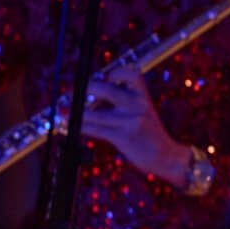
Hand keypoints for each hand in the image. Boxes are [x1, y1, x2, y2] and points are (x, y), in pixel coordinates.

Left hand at [79, 65, 186, 182]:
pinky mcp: (123, 137)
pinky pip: (96, 129)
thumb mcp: (143, 110)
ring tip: (64, 111)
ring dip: (76, 112)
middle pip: (108, 91)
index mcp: (144, 96)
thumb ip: (124, 100)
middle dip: (86, 89)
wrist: (166, 156)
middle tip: (72, 93)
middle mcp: (138, 105)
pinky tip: (71, 126)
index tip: (105, 77)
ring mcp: (130, 121)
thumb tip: (91, 92)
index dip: (116, 73)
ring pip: (96, 114)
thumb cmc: (148, 132)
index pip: (131, 75)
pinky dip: (81, 127)